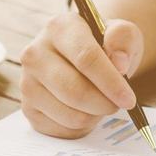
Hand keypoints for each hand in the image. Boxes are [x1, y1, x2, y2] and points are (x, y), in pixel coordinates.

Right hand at [20, 11, 142, 137]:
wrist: (84, 60)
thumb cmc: (105, 46)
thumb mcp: (122, 34)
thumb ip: (124, 39)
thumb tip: (120, 63)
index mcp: (59, 27)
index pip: (86, 58)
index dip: (110, 82)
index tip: (128, 99)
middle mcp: (35, 53)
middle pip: (74, 91)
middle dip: (104, 104)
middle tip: (118, 105)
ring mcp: (27, 82)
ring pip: (70, 114)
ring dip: (94, 116)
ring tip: (101, 103)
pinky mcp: (28, 107)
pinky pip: (62, 129)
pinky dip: (82, 126)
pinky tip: (85, 111)